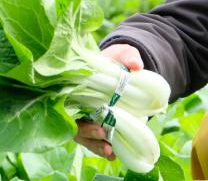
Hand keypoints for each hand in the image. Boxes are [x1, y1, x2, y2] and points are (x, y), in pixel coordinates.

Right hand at [74, 44, 143, 159]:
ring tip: (110, 152)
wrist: (121, 63)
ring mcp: (87, 112)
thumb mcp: (124, 53)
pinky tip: (113, 155)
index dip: (79, 118)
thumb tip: (135, 66)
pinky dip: (101, 147)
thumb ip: (129, 57)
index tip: (97, 126)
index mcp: (79, 85)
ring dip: (95, 145)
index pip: (71, 104)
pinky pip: (94, 136)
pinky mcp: (97, 120)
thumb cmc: (117, 57)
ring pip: (84, 134)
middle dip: (88, 134)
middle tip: (103, 136)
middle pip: (76, 123)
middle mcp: (79, 101)